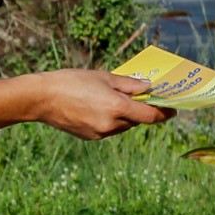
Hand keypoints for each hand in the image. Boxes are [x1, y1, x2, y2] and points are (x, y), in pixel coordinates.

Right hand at [39, 71, 170, 138]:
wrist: (42, 98)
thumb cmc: (72, 81)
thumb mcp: (103, 77)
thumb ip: (128, 84)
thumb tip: (147, 88)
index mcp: (116, 106)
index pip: (149, 116)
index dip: (164, 113)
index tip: (173, 110)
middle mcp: (111, 123)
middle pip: (136, 120)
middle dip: (140, 110)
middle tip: (140, 97)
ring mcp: (100, 133)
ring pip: (122, 126)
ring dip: (125, 115)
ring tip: (112, 99)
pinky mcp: (91, 137)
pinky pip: (109, 129)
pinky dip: (111, 120)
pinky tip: (98, 107)